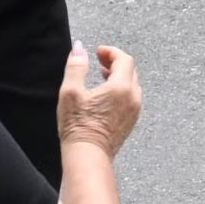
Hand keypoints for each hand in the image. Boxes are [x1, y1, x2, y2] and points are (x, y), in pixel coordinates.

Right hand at [55, 42, 141, 157]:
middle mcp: (132, 98)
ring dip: (119, 76)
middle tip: (100, 61)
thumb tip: (79, 48)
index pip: (124, 59)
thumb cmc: (79, 126)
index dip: (111, 52)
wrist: (88, 155)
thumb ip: (76, 66)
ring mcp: (134, 111)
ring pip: (132, 84)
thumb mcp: (70, 91)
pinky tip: (106, 95)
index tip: (99, 51)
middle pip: (130, 70)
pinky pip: (131, 98)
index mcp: (121, 87)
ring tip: (103, 76)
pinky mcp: (130, 121)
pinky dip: (121, 90)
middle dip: (116, 62)